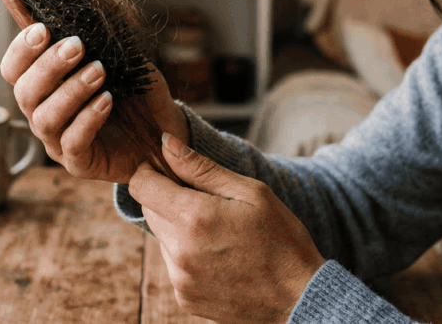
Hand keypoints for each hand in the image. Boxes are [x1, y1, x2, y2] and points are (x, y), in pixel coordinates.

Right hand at [0, 22, 189, 183]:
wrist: (160, 134)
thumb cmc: (133, 95)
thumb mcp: (122, 62)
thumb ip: (104, 42)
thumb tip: (94, 14)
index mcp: (44, 87)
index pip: (13, 69)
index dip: (21, 49)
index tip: (43, 29)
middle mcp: (43, 114)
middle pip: (24, 92)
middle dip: (48, 66)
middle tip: (77, 45)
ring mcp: (58, 141)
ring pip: (44, 118)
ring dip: (70, 90)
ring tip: (99, 70)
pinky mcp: (79, 162)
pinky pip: (72, 143)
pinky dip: (88, 118)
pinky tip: (107, 100)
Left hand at [128, 133, 324, 323]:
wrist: (300, 297)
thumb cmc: (282, 238)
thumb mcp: (250, 192)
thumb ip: (201, 168)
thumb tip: (166, 144)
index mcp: (195, 218)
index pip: (141, 186)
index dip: (150, 171)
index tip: (167, 169)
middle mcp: (180, 251)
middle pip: (149, 209)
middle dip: (169, 198)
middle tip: (208, 202)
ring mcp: (180, 279)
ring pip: (162, 237)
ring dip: (179, 228)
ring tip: (220, 234)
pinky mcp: (184, 297)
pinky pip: (173, 264)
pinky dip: (188, 255)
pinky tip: (220, 256)